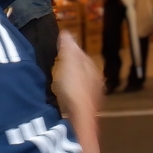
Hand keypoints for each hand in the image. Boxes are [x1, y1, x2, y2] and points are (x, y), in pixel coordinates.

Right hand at [55, 31, 102, 152]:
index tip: (59, 47)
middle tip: (57, 62)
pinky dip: (68, 94)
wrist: (79, 120)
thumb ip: (69, 49)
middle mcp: (96, 84)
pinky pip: (75, 98)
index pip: (82, 56)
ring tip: (57, 79)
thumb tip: (67, 33)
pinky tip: (60, 97)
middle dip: (72, 66)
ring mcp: (91, 99)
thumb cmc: (74, 89)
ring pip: (80, 85)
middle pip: (82, 71)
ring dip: (70, 81)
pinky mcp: (84, 112)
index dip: (71, 50)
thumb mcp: (70, 64)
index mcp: (93, 71)